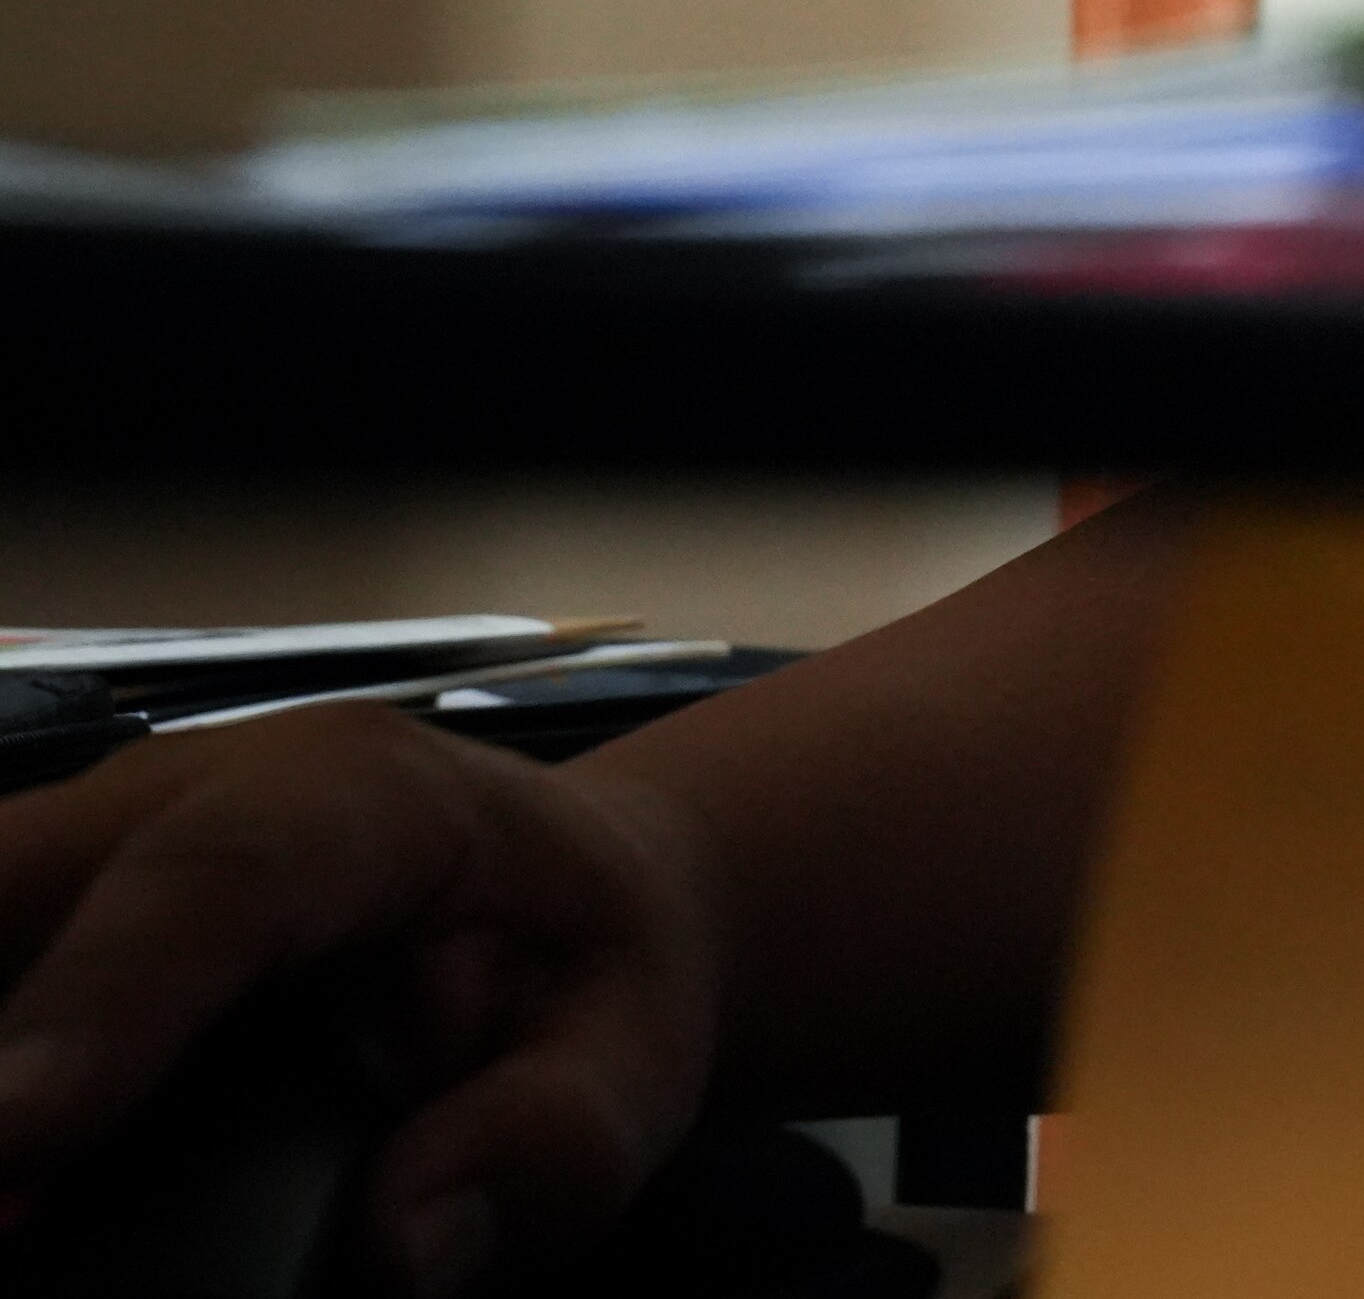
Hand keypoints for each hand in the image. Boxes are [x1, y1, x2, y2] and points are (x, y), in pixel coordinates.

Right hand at [0, 707, 721, 1294]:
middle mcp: (203, 788)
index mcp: (371, 798)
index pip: (222, 873)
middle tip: (7, 1204)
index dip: (106, 997)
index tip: (24, 1129)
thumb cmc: (584, 959)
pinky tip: (26, 1161)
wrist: (563, 886)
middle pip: (23, 877)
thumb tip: (406, 1239)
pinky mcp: (53, 901)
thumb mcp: (636, 1046)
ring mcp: (103, 837)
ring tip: (20, 1194)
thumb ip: (553, 1139)